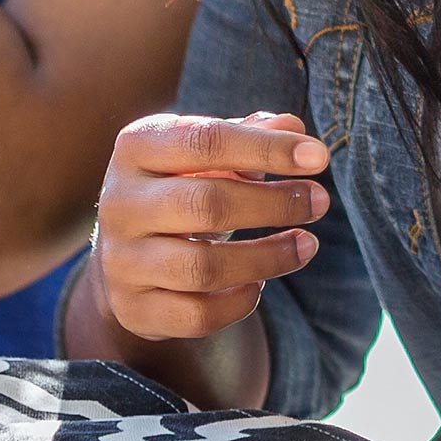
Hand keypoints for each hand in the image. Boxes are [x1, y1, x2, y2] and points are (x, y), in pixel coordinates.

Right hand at [90, 112, 331, 341]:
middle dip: (274, 204)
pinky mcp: (133, 308)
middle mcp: (120, 203)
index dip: (268, 149)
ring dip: (268, 258)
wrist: (128, 249)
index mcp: (136, 148)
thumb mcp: (204, 152)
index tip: (319, 158)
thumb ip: (248, 136)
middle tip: (319, 201)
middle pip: (206, 204)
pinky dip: (238, 303)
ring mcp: (122, 260)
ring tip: (306, 244)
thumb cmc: (180, 185)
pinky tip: (259, 284)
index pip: (206, 141)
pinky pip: (197, 315)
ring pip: (203, 267)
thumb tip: (292, 126)